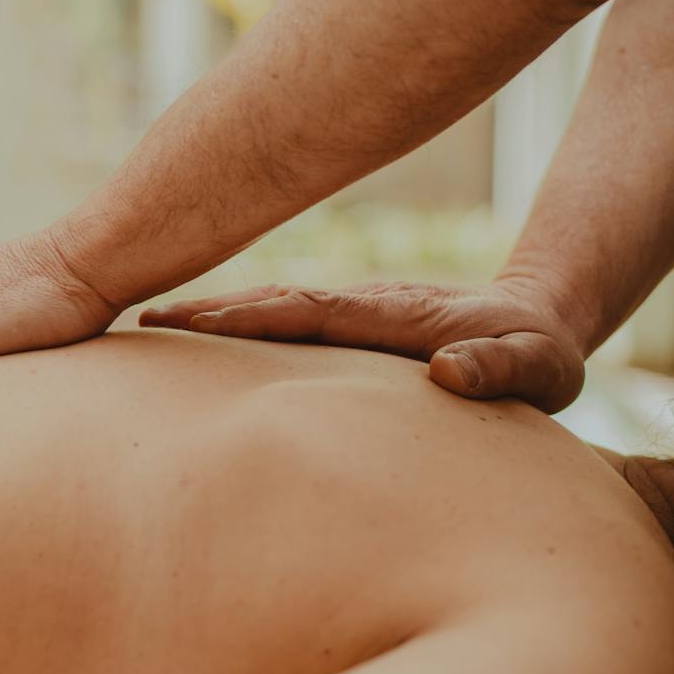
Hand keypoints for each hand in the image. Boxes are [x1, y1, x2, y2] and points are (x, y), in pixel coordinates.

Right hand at [140, 278, 587, 412]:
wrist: (536, 325)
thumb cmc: (536, 358)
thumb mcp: (541, 369)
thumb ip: (502, 369)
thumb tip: (448, 373)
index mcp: (389, 314)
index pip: (306, 311)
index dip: (247, 317)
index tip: (187, 323)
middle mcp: (354, 304)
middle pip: (266, 299)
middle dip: (201, 309)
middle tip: (131, 321)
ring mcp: (341, 312)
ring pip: (262, 306)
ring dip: (204, 314)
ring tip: (138, 326)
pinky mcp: (335, 326)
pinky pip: (271, 322)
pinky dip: (226, 324)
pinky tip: (185, 339)